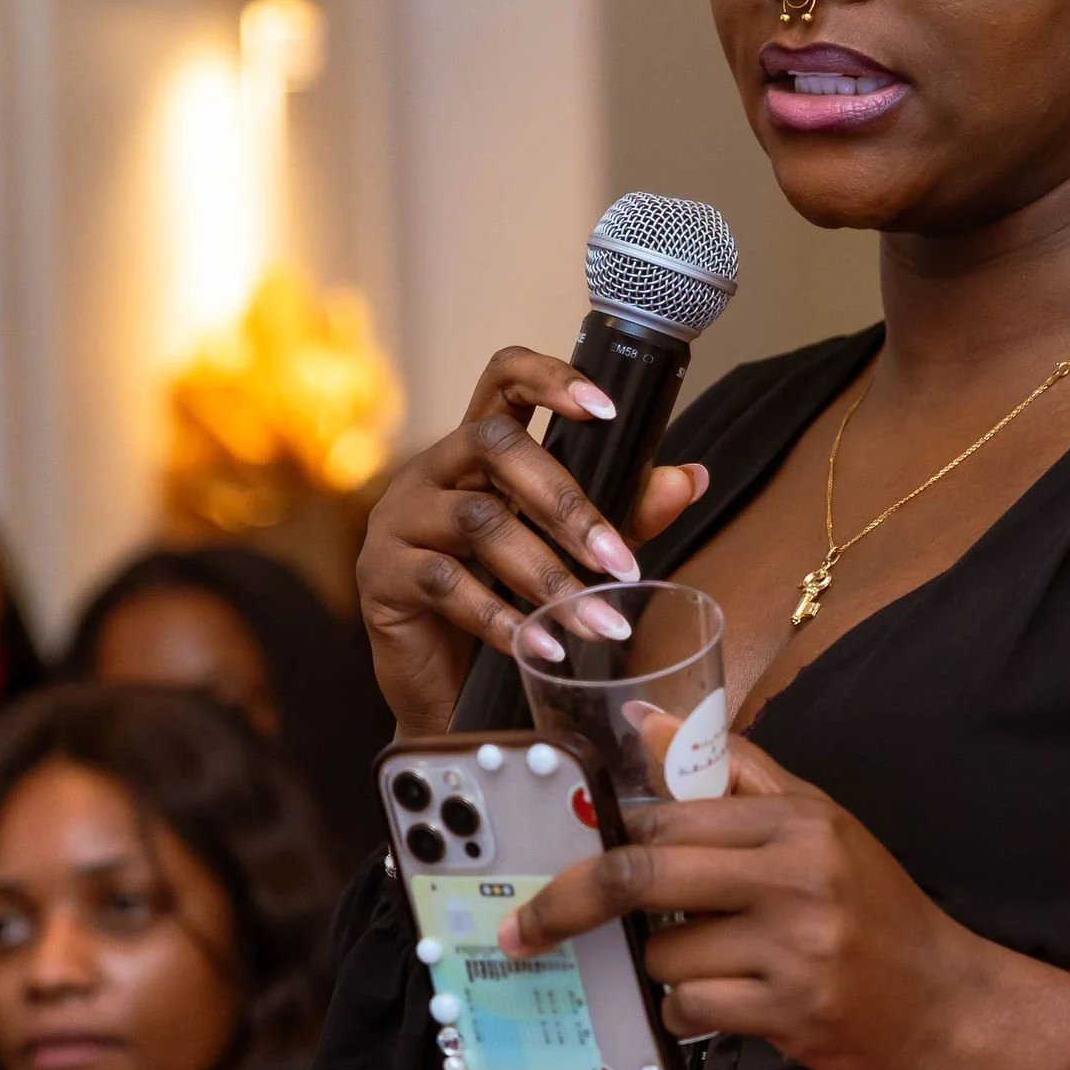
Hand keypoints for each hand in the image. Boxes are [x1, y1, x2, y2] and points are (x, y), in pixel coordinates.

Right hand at [356, 348, 709, 733]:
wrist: (445, 691)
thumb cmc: (506, 604)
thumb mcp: (572, 555)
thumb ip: (625, 514)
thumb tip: (690, 480)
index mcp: (478, 451)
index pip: (503, 379)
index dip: (550, 378)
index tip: (606, 410)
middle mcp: (433, 470)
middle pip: (496, 447)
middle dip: (567, 505)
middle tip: (620, 562)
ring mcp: (400, 518)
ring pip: (478, 520)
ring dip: (547, 575)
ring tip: (597, 621)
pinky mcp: (380, 574)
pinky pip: (444, 582)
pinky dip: (502, 618)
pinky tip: (544, 646)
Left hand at [500, 741, 1069, 1069]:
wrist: (945, 999)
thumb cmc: (872, 907)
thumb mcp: (815, 821)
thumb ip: (729, 770)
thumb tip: (643, 720)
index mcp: (795, 820)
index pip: (668, 810)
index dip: (609, 831)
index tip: (571, 850)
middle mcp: (795, 876)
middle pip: (644, 873)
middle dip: (571, 901)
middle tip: (526, 926)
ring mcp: (793, 947)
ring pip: (664, 954)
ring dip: (666, 966)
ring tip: (718, 963)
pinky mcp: (789, 1011)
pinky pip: (691, 1009)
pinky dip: (690, 1011)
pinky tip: (731, 1003)